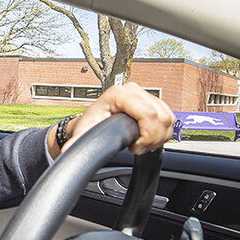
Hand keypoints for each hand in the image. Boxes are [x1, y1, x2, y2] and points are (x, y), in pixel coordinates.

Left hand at [48, 82, 174, 155]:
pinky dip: (164, 132)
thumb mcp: (83, 135)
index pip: (148, 114)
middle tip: (138, 148)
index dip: (147, 136)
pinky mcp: (152, 100)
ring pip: (168, 117)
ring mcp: (144, 93)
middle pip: (161, 116)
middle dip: (153, 138)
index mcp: (117, 94)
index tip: (135, 148)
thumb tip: (70, 149)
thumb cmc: (89, 127)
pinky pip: (169, 117)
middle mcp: (132, 89)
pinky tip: (149, 139)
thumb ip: (78, 144)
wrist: (93, 122)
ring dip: (160, 136)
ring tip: (142, 144)